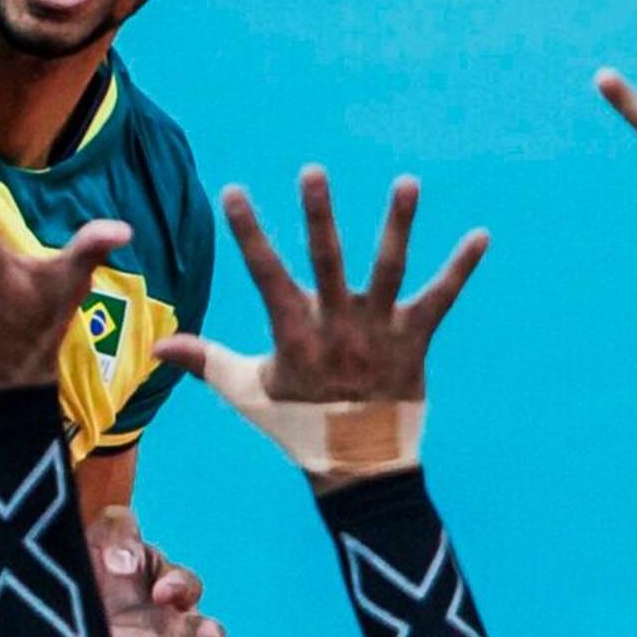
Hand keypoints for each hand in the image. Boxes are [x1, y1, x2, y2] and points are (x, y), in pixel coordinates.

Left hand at [92, 505, 229, 636]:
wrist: (64, 605)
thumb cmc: (98, 565)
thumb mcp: (105, 536)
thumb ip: (118, 534)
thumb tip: (123, 564)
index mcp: (167, 590)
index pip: (186, 586)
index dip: (178, 585)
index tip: (162, 591)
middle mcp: (169, 628)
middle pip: (199, 631)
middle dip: (206, 633)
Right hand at [154, 168, 485, 450]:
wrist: (358, 466)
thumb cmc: (298, 424)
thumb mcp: (247, 392)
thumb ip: (204, 361)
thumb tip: (155, 348)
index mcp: (294, 335)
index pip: (265, 274)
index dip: (249, 233)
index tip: (235, 191)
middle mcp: (338, 327)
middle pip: (327, 261)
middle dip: (319, 216)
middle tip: (312, 170)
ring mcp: (380, 332)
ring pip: (389, 269)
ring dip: (398, 225)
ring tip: (407, 182)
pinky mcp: (415, 340)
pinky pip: (442, 298)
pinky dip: (461, 268)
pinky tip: (481, 236)